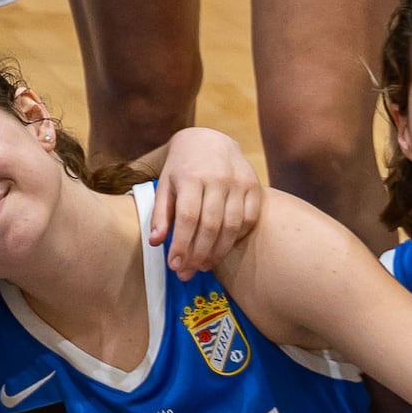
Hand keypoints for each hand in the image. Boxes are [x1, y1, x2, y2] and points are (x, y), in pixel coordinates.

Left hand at [150, 127, 268, 275]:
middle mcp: (217, 179)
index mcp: (191, 177)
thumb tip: (156, 242)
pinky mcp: (255, 187)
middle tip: (187, 273)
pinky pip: (249, 220)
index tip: (175, 266)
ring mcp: (239, 183)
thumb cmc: (182, 167)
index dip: (182, 245)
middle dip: (198, 254)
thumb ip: (160, 213)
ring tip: (204, 266)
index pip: (187, 218)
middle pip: (211, 226)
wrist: (209, 139)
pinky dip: (237, 237)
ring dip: (218, 252)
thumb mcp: (165, 184)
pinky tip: (223, 247)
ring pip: (232, 227)